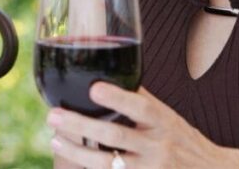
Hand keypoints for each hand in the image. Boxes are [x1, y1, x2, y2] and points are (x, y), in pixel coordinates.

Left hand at [46, 83, 238, 168]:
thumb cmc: (184, 142)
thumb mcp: (170, 119)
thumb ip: (144, 102)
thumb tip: (111, 79)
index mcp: (164, 123)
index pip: (142, 108)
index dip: (118, 99)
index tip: (94, 89)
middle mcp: (159, 148)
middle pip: (116, 136)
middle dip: (81, 126)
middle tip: (54, 115)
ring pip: (108, 164)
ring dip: (77, 151)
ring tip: (54, 139)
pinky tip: (71, 162)